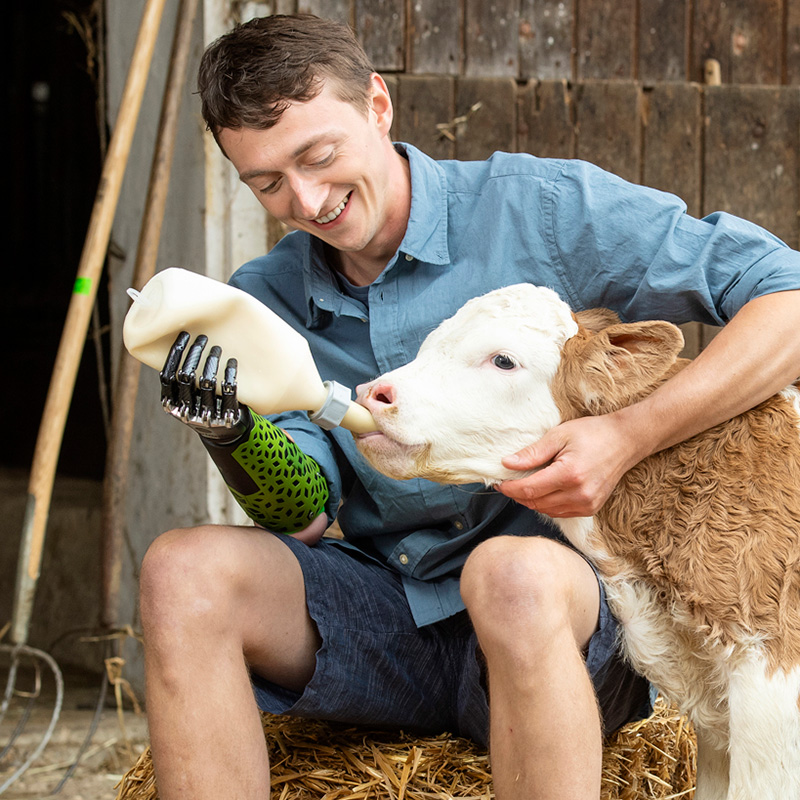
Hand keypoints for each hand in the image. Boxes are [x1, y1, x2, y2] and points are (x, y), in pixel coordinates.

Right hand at [159, 331, 249, 442]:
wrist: (223, 434)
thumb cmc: (202, 406)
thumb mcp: (186, 397)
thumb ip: (181, 378)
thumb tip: (180, 341)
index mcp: (171, 405)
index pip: (167, 376)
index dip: (174, 354)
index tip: (184, 334)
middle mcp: (186, 412)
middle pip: (186, 376)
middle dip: (194, 353)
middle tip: (203, 337)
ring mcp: (205, 415)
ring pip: (207, 382)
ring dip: (212, 361)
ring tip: (217, 348)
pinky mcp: (226, 417)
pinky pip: (229, 391)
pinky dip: (230, 374)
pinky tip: (232, 362)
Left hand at [496, 414, 642, 517]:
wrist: (624, 441)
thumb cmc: (592, 433)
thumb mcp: (558, 435)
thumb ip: (532, 453)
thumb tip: (507, 463)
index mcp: (569, 475)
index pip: (529, 490)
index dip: (510, 488)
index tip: (499, 482)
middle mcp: (579, 494)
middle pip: (536, 503)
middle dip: (517, 495)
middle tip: (507, 482)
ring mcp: (587, 504)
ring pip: (546, 511)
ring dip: (531, 501)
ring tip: (523, 485)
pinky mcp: (591, 508)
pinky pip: (560, 513)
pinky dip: (546, 505)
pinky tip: (542, 491)